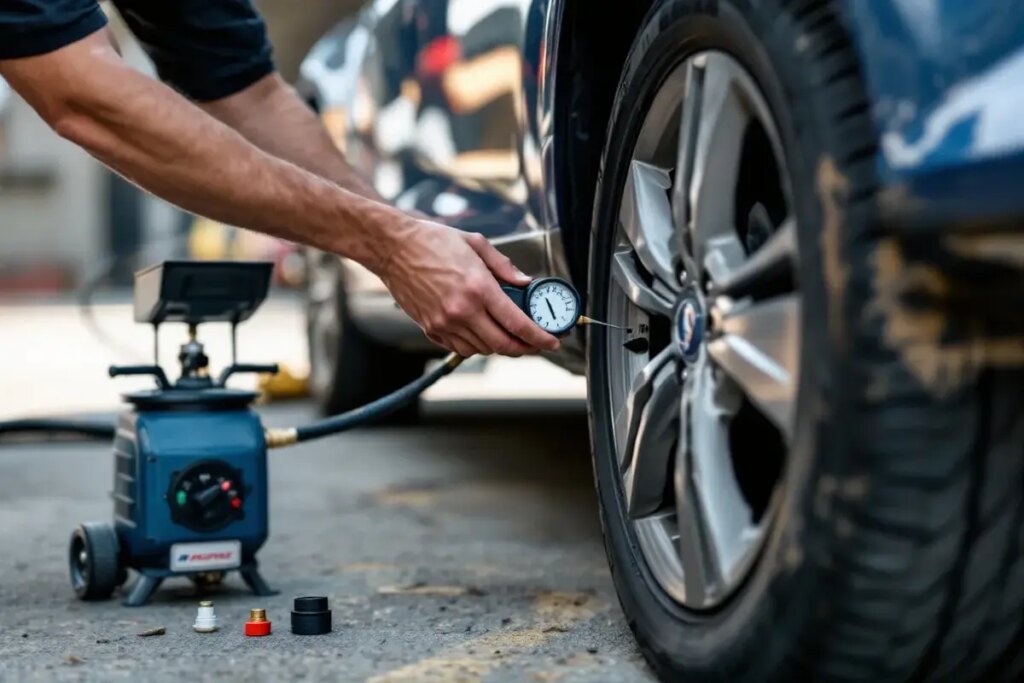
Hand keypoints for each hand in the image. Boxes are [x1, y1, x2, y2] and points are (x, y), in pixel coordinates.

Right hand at [379, 219, 561, 356]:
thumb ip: (504, 266)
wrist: (393, 248)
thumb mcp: (476, 243)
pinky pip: (460, 348)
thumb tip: (525, 282)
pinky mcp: (430, 329)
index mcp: (479, 288)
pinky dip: (475, 345)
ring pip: (482, 349)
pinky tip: (481, 332)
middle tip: (534, 343)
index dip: (539, 337)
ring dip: (499, 346)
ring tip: (507, 334)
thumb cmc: (432, 241)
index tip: (551, 342)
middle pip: (502, 345)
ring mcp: (444, 323)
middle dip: (524, 348)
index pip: (517, 324)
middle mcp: (462, 311)